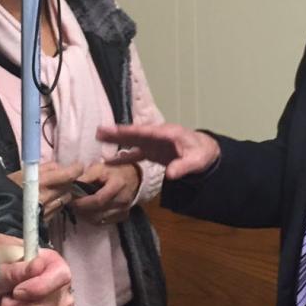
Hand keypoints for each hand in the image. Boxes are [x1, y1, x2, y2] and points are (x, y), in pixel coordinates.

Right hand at [7, 161, 82, 218]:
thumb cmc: (7, 188)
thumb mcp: (22, 172)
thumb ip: (43, 168)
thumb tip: (58, 167)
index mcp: (41, 180)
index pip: (68, 175)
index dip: (76, 170)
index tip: (78, 167)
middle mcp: (48, 195)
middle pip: (69, 187)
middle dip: (68, 182)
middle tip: (63, 179)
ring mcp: (48, 209)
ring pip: (65, 199)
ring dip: (64, 194)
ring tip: (55, 192)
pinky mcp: (46, 220)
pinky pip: (58, 209)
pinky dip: (57, 205)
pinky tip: (49, 203)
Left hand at [71, 161, 140, 225]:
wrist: (133, 177)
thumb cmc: (114, 170)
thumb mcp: (100, 167)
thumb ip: (86, 176)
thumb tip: (69, 184)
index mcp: (118, 185)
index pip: (99, 199)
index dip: (83, 202)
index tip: (71, 200)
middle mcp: (122, 201)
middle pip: (98, 213)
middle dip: (81, 210)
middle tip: (71, 204)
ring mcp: (123, 211)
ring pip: (99, 220)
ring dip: (85, 215)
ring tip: (78, 207)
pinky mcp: (122, 217)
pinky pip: (103, 222)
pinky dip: (93, 218)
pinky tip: (88, 211)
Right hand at [97, 123, 220, 179]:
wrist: (205, 152)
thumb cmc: (201, 153)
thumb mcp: (196, 161)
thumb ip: (183, 166)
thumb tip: (170, 175)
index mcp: (167, 133)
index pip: (147, 131)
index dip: (132, 131)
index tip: (118, 130)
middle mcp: (157, 135)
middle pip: (135, 133)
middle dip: (118, 132)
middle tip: (100, 130)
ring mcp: (153, 143)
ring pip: (133, 140)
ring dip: (117, 140)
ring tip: (99, 137)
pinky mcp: (152, 151)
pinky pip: (136, 153)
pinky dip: (125, 156)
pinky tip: (112, 160)